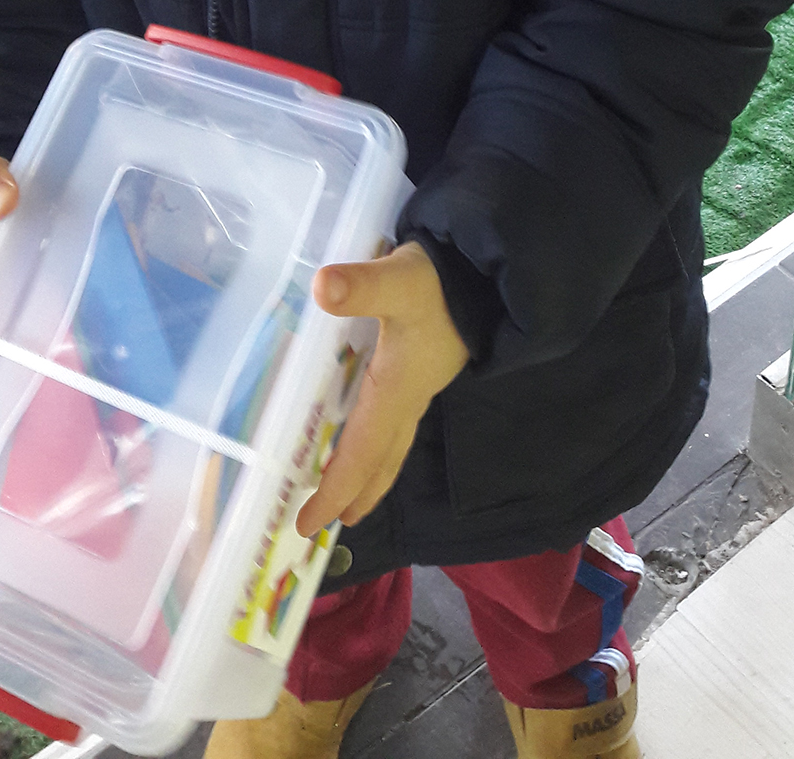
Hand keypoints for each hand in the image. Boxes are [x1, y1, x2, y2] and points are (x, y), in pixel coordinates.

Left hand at [295, 241, 469, 537]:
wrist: (487, 270)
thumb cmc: (440, 282)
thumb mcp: (400, 280)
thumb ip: (363, 285)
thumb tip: (321, 287)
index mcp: (396, 390)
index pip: (362, 452)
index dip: (335, 489)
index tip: (307, 524)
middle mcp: (409, 397)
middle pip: (380, 460)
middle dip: (354, 493)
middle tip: (326, 524)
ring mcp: (420, 385)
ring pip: (392, 445)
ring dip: (370, 474)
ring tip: (351, 498)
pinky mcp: (425, 368)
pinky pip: (397, 423)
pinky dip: (379, 444)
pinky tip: (371, 432)